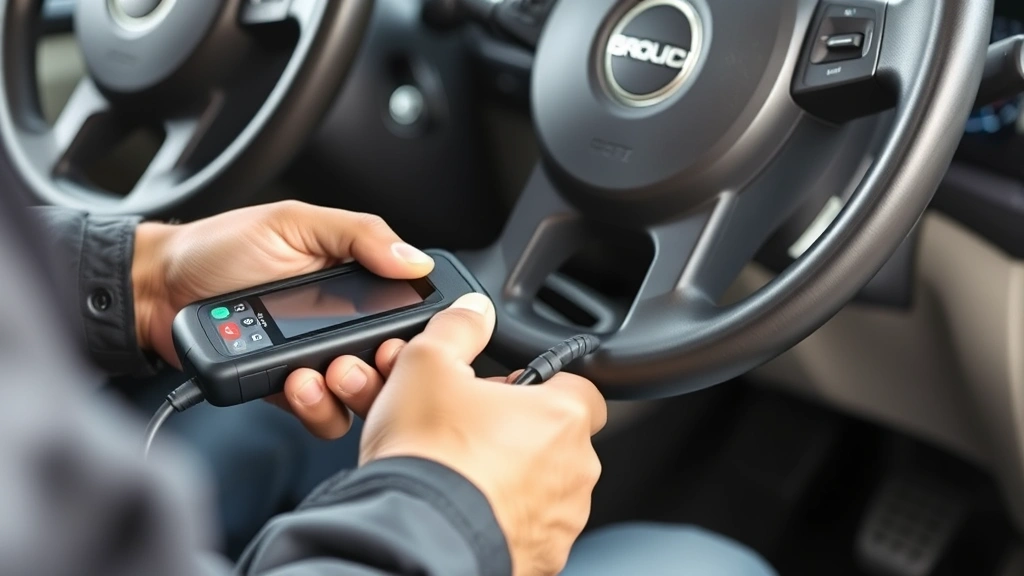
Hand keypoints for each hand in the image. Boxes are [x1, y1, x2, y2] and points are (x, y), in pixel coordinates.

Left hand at [131, 200, 433, 431]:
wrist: (159, 290)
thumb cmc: (220, 248)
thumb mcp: (295, 223)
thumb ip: (359, 235)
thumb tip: (415, 260)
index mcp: (354, 281)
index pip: (406, 312)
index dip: (414, 331)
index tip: (405, 339)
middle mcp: (344, 324)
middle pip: (391, 363)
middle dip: (384, 368)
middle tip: (362, 358)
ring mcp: (318, 360)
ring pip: (361, 395)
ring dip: (348, 391)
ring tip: (319, 372)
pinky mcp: (291, 390)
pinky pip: (323, 414)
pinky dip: (316, 408)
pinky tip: (295, 384)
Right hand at [353, 293, 606, 575]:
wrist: (413, 536)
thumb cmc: (428, 455)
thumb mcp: (427, 364)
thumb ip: (458, 328)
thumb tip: (474, 311)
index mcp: (562, 417)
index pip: (578, 387)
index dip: (537, 384)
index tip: (503, 388)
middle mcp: (574, 473)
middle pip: (554, 439)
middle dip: (514, 432)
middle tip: (465, 430)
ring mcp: (559, 523)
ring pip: (540, 489)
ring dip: (507, 478)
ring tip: (455, 473)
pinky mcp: (538, 562)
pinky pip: (525, 530)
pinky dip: (498, 520)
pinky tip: (459, 509)